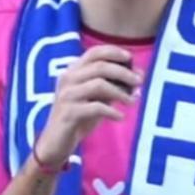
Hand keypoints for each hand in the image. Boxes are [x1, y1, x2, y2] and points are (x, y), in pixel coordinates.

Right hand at [35, 45, 141, 165]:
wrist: (56, 142)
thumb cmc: (79, 117)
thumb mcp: (97, 98)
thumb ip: (113, 85)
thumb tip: (138, 75)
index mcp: (73, 71)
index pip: (94, 52)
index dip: (114, 52)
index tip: (130, 58)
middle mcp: (68, 78)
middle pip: (100, 66)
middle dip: (123, 72)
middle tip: (139, 81)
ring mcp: (67, 95)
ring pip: (99, 84)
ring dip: (120, 92)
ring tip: (132, 101)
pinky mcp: (68, 113)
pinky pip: (96, 107)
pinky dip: (112, 111)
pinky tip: (120, 117)